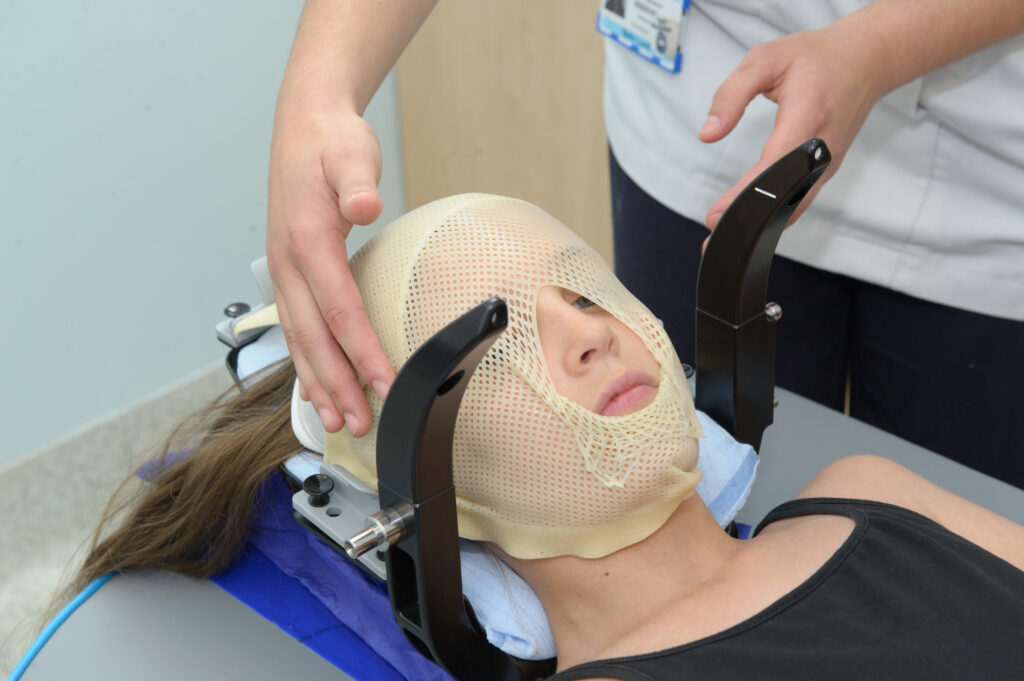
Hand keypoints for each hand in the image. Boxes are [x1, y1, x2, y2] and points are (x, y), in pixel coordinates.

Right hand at [266, 107, 394, 436]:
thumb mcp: (350, 152)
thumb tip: (364, 204)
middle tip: (361, 423)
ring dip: (319, 385)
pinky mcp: (291, 277)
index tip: (385, 383)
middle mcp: (289, 265)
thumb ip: (356, 180)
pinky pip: (298, 330)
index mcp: (306, 241)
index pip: (338, 309)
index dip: (361, 351)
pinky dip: (309, 365)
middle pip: (314, 338)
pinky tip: (320, 390)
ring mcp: (285, 274)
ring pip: (301, 341)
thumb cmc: (332, 143)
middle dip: (337, 385)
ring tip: (338, 422)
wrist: (304, 126)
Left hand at [699, 24, 885, 235]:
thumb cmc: (817, 58)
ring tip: (726, 239)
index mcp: (808, 117)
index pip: (772, 167)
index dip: (745, 196)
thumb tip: (708, 133)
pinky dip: (776, 214)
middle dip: (748, 222)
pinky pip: (800, 198)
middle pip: (785, 197)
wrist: (867, 58)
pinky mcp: (825, 170)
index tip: (718, 216)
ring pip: (794, 205)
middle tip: (714, 241)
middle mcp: (822, 149)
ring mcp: (827, 164)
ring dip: (761, 225)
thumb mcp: (765, 59)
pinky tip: (751, 223)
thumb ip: (731, 94)